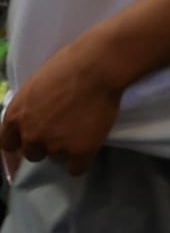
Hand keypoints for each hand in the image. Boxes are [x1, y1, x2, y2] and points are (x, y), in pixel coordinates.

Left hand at [1, 36, 122, 177]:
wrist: (98, 66)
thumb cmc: (69, 64)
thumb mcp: (36, 84)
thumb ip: (29, 107)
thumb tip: (34, 116)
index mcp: (16, 116)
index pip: (8, 144)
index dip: (21, 141)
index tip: (34, 137)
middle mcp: (31, 136)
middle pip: (33, 154)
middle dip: (46, 144)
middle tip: (64, 128)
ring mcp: (55, 146)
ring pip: (57, 158)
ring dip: (67, 148)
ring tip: (83, 128)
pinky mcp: (79, 152)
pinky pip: (76, 168)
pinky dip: (83, 158)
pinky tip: (90, 142)